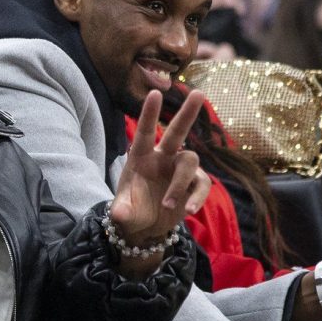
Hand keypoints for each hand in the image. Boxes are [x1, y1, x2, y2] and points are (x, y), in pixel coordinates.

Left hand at [110, 89, 209, 276]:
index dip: (150, 114)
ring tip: (167, 205)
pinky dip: (197, 197)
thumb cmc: (131, 211)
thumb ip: (121, 212)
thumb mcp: (123, 213)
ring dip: (180, 183)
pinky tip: (189, 211)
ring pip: (189, 162)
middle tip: (199, 92)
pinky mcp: (194, 184)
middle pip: (177, 131)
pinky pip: (202, 184)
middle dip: (187, 113)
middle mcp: (162, 158)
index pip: (145, 132)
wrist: (146, 227)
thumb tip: (119, 214)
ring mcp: (179, 169)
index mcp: (141, 157)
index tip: (155, 93)